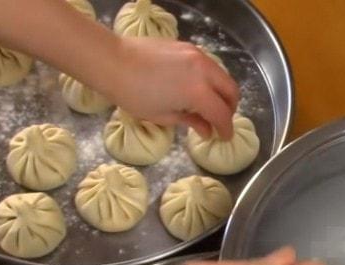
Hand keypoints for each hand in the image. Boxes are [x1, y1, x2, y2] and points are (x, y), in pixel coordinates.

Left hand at [100, 37, 239, 138]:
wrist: (113, 62)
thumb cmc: (133, 95)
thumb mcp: (163, 115)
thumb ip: (190, 122)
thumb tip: (206, 130)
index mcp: (198, 92)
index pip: (222, 114)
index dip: (226, 129)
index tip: (224, 137)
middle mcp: (204, 71)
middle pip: (231, 91)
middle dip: (230, 108)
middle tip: (219, 120)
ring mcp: (197, 55)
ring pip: (222, 75)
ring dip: (221, 92)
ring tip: (208, 104)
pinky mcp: (188, 47)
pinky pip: (209, 65)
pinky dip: (210, 79)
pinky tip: (195, 87)